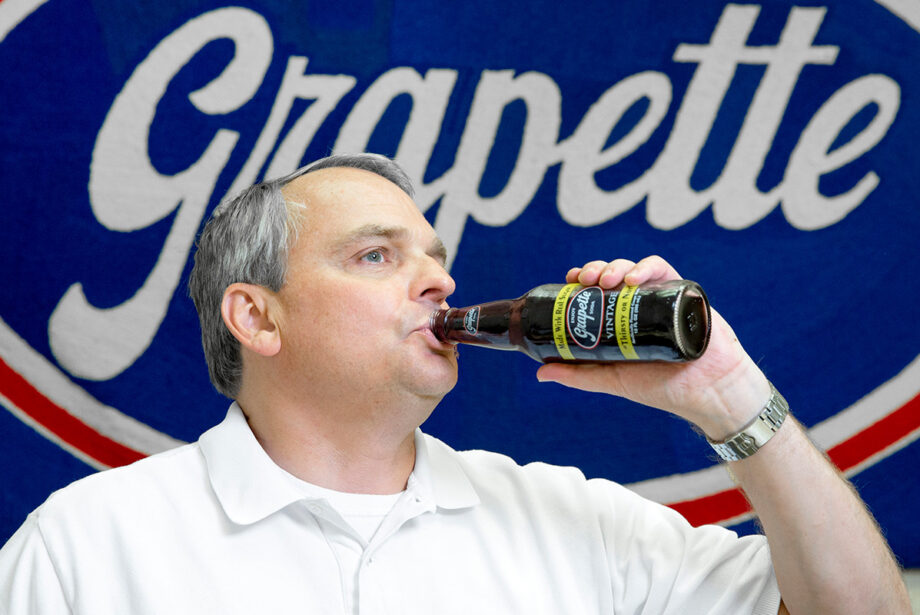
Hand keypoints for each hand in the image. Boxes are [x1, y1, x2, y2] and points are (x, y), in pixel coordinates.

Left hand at [535, 256, 771, 439]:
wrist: (708, 391)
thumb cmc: (662, 388)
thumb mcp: (612, 380)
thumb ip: (579, 375)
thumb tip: (540, 373)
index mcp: (621, 319)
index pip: (597, 290)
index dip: (581, 279)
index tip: (569, 280)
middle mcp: (639, 305)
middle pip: (613, 275)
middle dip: (596, 269)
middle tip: (586, 279)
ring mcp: (660, 297)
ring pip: (634, 268)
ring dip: (617, 266)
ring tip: (606, 279)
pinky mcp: (683, 293)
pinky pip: (663, 269)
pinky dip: (647, 267)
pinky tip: (634, 278)